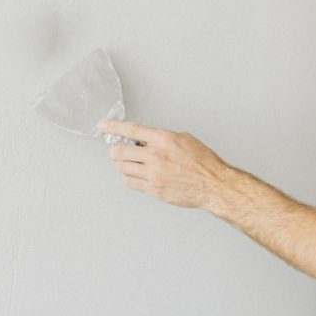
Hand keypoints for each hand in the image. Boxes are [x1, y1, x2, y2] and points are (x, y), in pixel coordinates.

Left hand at [99, 120, 232, 209]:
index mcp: (164, 139)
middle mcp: (156, 156)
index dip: (113, 127)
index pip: (131, 130)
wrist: (212, 184)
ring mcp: (153, 174)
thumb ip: (162, 138)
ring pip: (122, 168)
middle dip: (115, 150)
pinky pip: (130, 183)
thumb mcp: (184, 139)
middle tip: (117, 150)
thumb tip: (146, 138)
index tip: (103, 126)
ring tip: (133, 164)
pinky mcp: (153, 189)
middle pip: (120, 151)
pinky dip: (130, 178)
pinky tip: (138, 175)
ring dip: (123, 165)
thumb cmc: (203, 162)